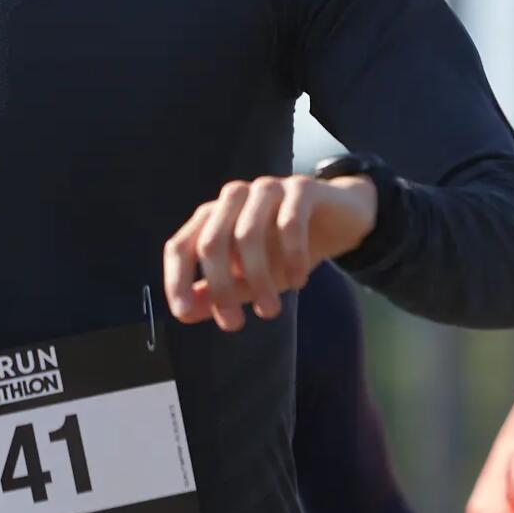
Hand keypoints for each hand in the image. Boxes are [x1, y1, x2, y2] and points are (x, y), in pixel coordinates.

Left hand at [163, 174, 377, 330]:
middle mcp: (233, 197)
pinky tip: (298, 281)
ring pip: (248, 234)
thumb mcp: (247, 278)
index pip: (180, 246)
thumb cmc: (282, 252)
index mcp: (212, 216)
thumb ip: (216, 293)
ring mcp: (266, 188)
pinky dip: (292, 257)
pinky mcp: (300, 187)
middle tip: (234, 325)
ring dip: (258, 279)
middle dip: (220, 289)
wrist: (338, 221)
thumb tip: (185, 312)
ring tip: (270, 310)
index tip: (184, 315)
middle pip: (211, 243)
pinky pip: (290, 223)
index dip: (176, 280)